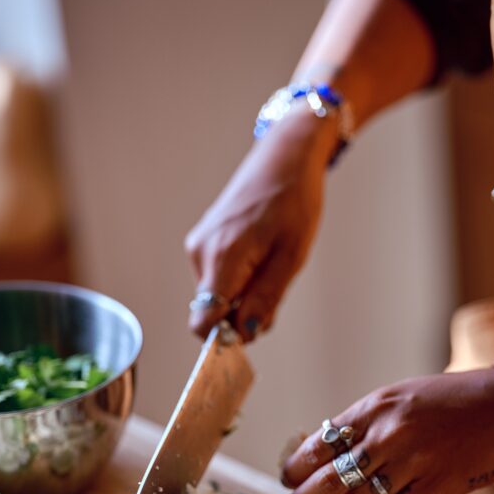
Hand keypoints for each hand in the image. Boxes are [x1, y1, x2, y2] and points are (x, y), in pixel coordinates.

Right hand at [185, 109, 336, 340]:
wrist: (285, 157)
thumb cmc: (294, 201)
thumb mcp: (291, 257)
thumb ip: (266, 299)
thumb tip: (247, 333)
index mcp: (222, 257)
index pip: (203, 319)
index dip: (225, 336)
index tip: (252, 331)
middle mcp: (201, 253)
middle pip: (213, 309)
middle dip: (243, 311)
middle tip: (277, 284)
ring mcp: (199, 245)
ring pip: (218, 294)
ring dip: (245, 292)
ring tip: (272, 260)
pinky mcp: (204, 241)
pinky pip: (219, 276)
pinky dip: (241, 277)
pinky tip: (262, 251)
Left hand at [275, 370, 493, 493]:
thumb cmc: (449, 400)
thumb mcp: (399, 397)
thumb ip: (365, 423)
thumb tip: (326, 453)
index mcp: (376, 407)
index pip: (321, 443)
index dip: (297, 466)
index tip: (287, 478)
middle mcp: (389, 435)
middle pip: (329, 480)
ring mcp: (411, 465)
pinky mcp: (433, 490)